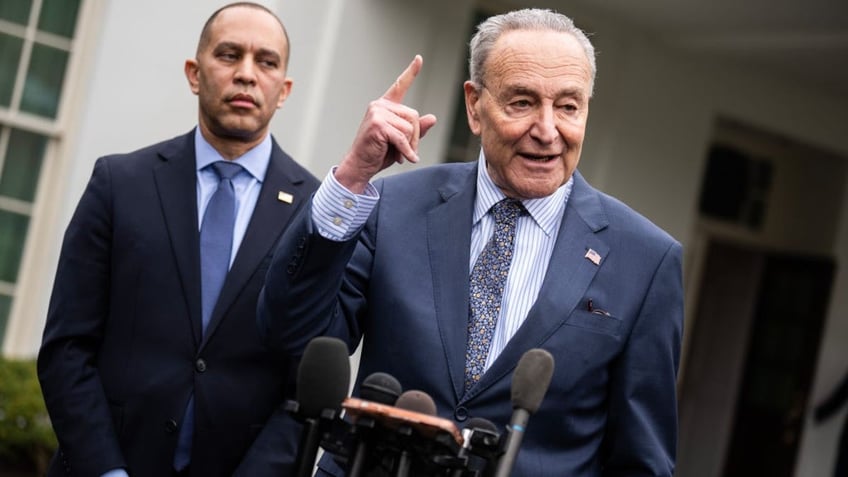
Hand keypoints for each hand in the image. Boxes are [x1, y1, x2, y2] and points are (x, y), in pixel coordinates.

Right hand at [335, 55, 437, 192]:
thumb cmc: (378, 153)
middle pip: (414, 116)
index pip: (400, 85)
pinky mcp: (378, 124)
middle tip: (406, 150)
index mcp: (385, 106)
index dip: (411, 72)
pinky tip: (404, 159)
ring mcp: (377, 113)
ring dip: (409, 144)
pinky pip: (402, 137)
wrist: (360, 165)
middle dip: (415, 136)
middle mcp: (380, 105)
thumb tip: (432, 118)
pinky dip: (406, 150)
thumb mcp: (402, 140)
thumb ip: (416, 129)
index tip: (419, 58)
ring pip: (410, 127)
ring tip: (398, 154)